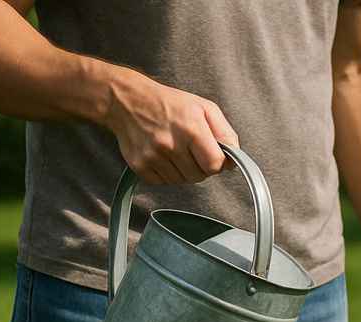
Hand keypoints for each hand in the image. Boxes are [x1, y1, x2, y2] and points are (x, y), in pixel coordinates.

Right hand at [103, 68, 237, 184]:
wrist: (127, 100)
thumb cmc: (168, 103)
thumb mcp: (204, 108)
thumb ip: (225, 133)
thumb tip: (233, 158)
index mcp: (190, 128)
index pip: (215, 164)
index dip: (218, 163)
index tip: (213, 155)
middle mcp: (170, 144)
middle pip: (199, 176)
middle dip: (200, 166)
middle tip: (191, 148)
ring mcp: (153, 157)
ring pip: (182, 181)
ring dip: (184, 170)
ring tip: (175, 149)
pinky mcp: (140, 166)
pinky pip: (164, 182)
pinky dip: (167, 173)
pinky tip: (162, 155)